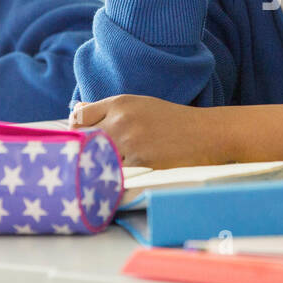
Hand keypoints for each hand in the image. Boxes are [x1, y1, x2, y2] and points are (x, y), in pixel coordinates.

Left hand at [69, 95, 223, 167]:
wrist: (206, 133)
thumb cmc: (172, 121)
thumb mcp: (140, 106)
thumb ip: (108, 110)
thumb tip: (77, 110)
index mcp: (119, 103)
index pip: (79, 117)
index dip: (76, 131)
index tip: (80, 141)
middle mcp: (120, 119)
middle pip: (83, 139)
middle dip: (84, 151)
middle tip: (87, 161)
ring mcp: (129, 141)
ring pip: (97, 158)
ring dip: (99, 167)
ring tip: (103, 172)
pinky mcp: (139, 162)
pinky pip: (115, 173)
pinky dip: (115, 178)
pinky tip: (121, 179)